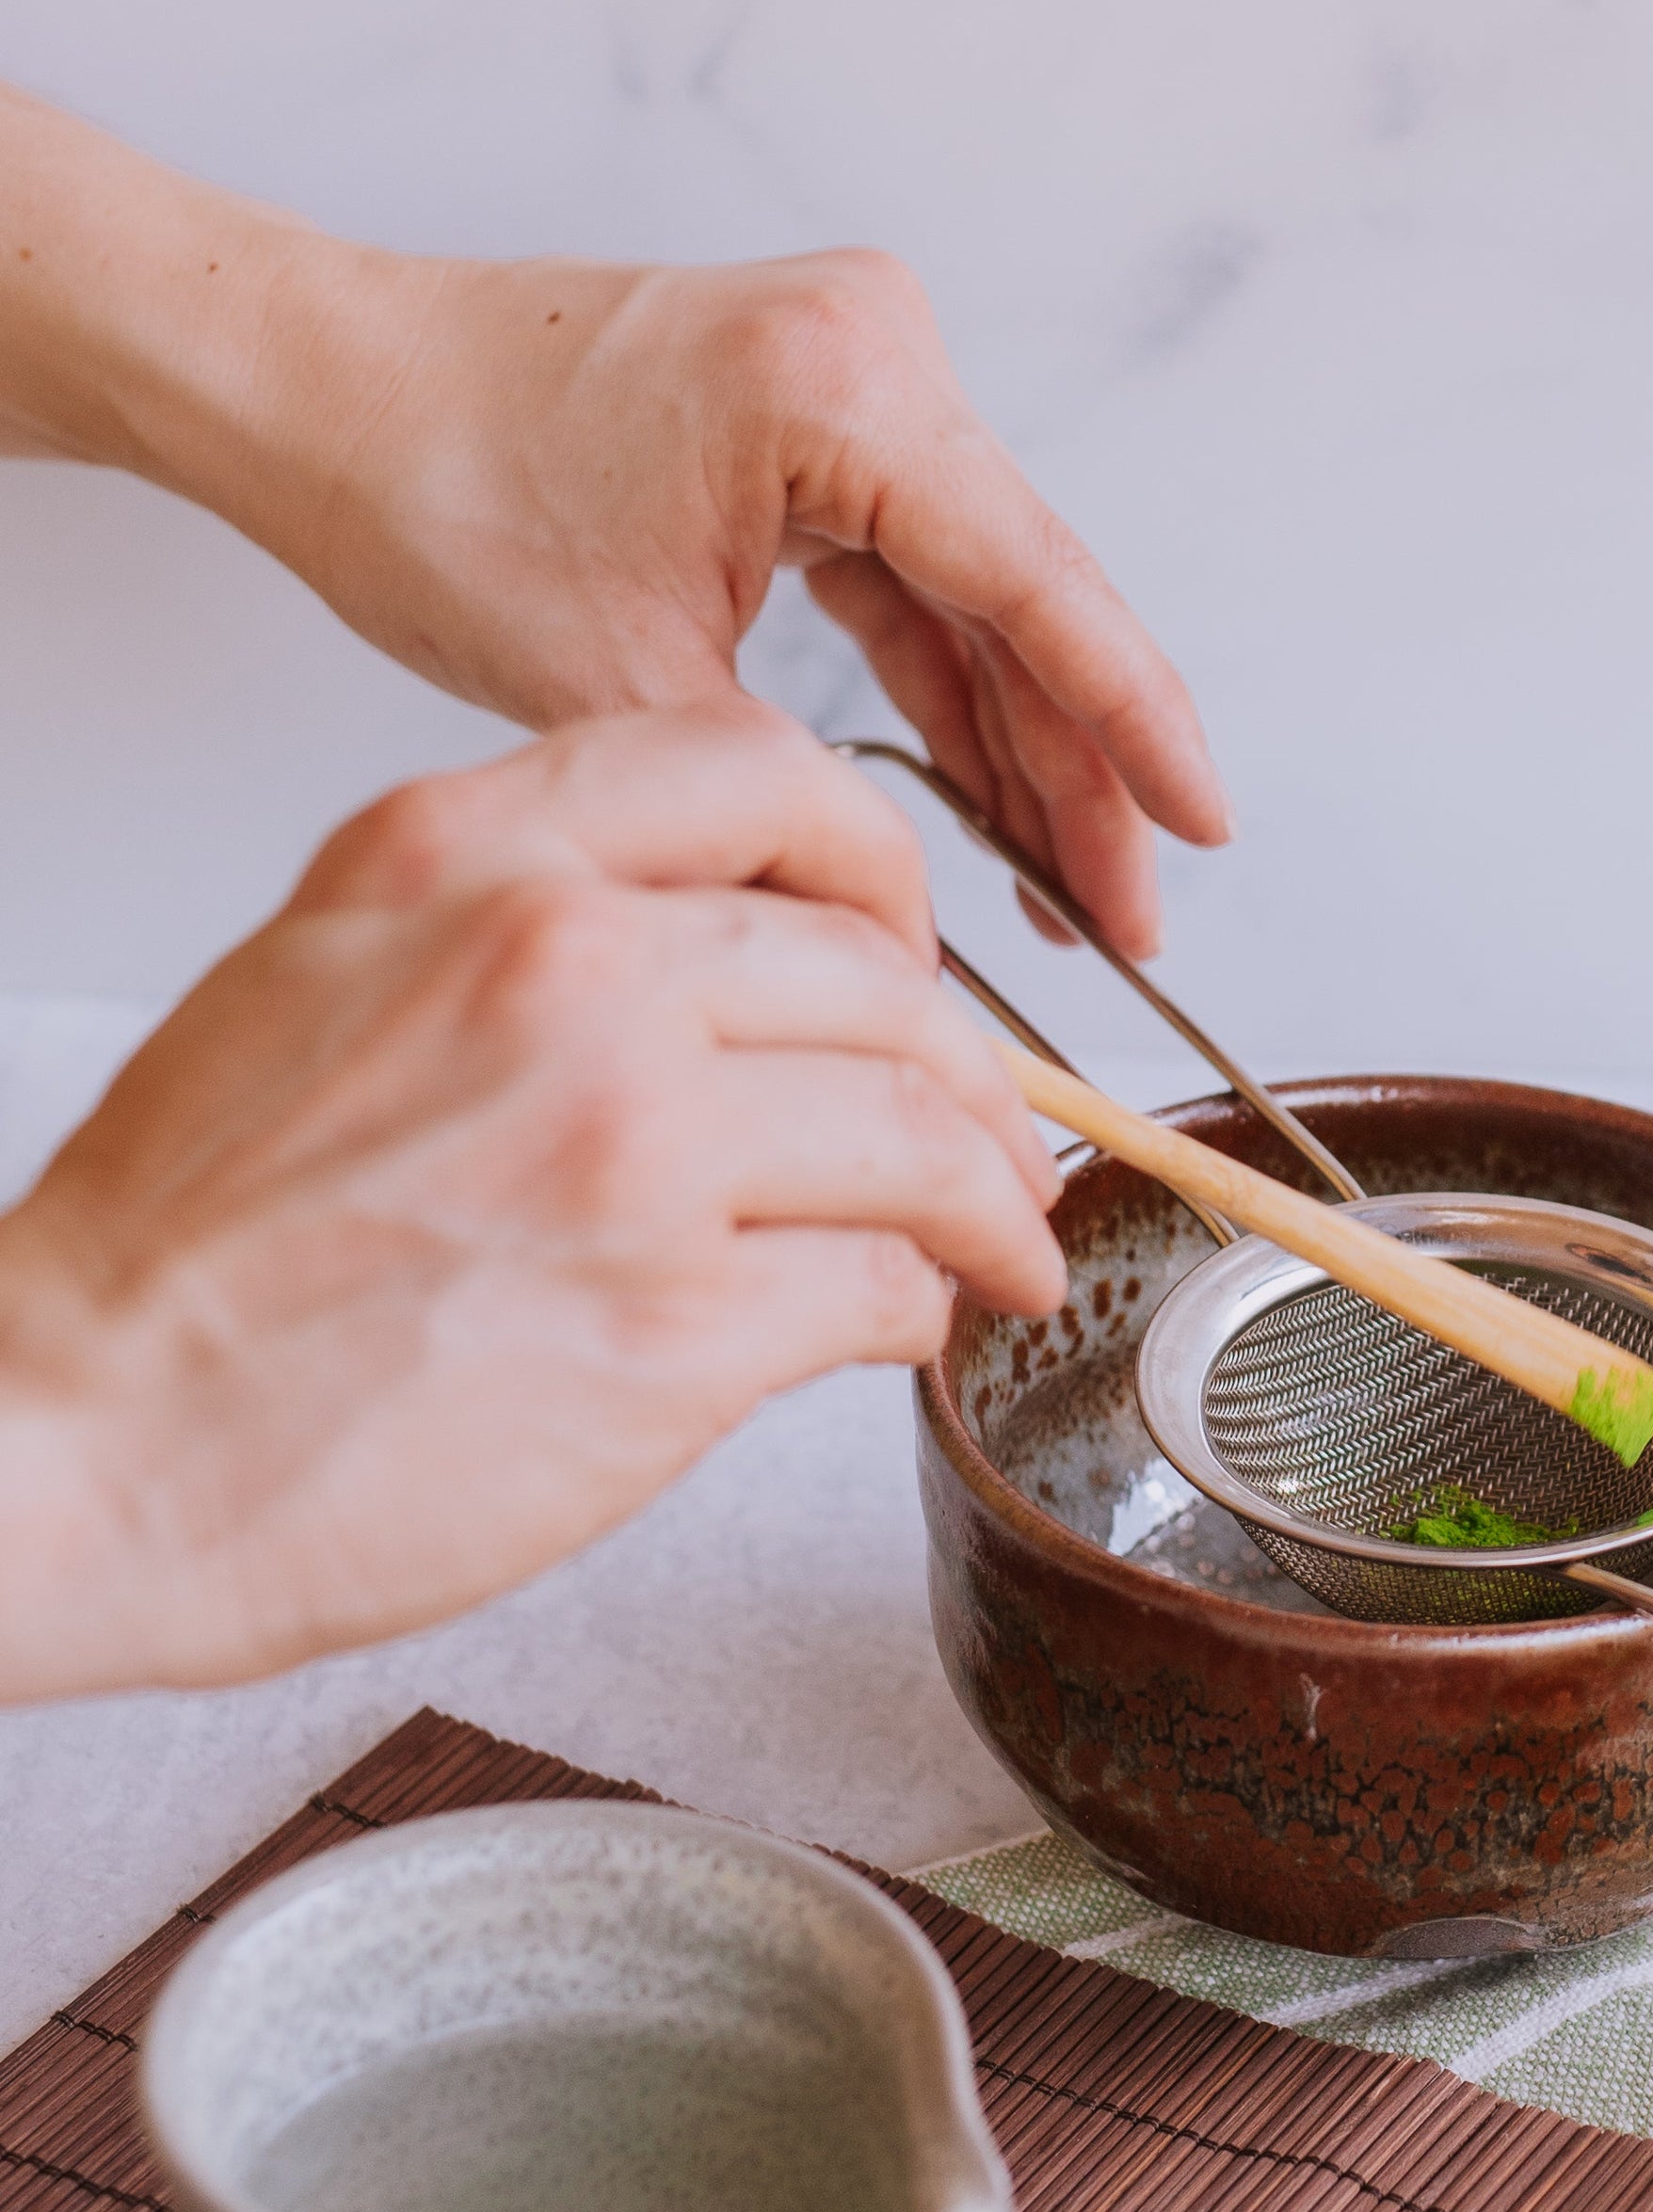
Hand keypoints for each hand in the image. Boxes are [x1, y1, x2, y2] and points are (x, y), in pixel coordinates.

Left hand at [0, 91, 1223, 958]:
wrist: (306, 385)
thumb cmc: (421, 483)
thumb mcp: (621, 680)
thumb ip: (784, 798)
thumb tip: (900, 942)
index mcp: (842, 389)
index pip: (1038, 588)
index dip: (1135, 730)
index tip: (1203, 830)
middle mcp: (873, 355)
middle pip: (1028, 606)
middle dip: (1080, 776)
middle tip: (1128, 924)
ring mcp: (853, 383)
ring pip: (984, 609)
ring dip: (1022, 754)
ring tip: (1073, 900)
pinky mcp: (818, 427)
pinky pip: (920, 586)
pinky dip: (951, 700)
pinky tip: (993, 817)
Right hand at [0, 704, 1064, 1701]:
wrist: (81, 1438)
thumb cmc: (191, 1251)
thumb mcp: (327, 982)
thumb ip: (520, 931)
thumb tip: (721, 969)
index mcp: (466, 864)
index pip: (765, 773)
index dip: (881, 869)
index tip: (908, 949)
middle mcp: (563, 973)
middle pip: (884, 981)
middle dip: (972, 1075)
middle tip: (997, 1140)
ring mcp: (634, 1149)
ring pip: (924, 1135)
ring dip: (991, 1202)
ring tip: (1002, 1247)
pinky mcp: (680, 1327)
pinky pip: (888, 1287)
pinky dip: (925, 1311)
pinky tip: (905, 1328)